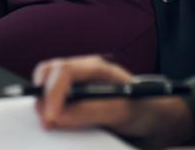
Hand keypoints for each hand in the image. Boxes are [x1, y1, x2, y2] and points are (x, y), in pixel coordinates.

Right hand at [33, 56, 193, 148]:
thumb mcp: (122, 110)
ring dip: (43, 106)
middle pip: (48, 73)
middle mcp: (82, 73)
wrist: (153, 118)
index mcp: (95, 67)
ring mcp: (76, 86)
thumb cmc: (141, 107)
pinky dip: (48, 114)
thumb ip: (91, 110)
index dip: (52, 93)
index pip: (63, 71)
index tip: (50, 118)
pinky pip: (52, 104)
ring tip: (52, 126)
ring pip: (46, 87)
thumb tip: (58, 115)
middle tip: (46, 124)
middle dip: (41, 97)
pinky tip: (56, 126)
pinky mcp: (73, 102)